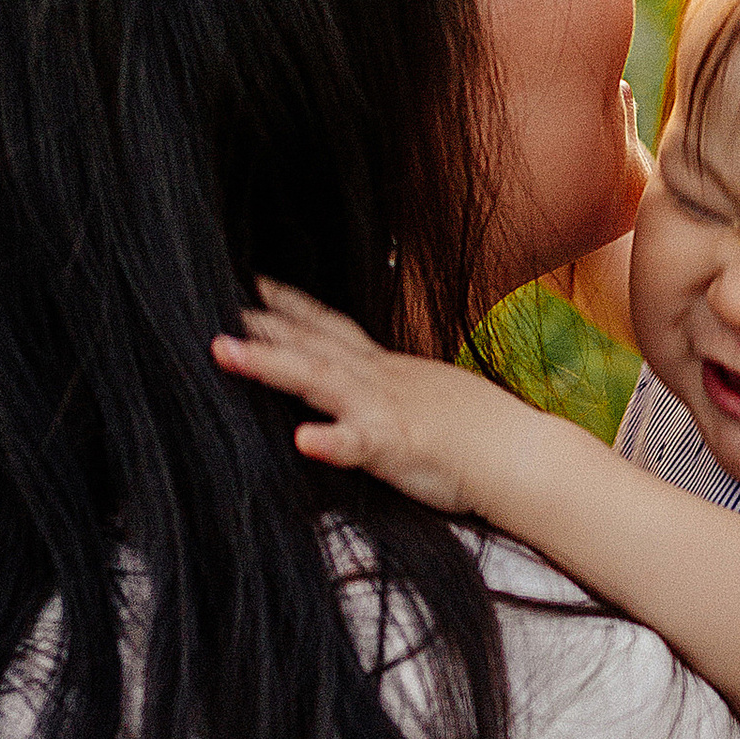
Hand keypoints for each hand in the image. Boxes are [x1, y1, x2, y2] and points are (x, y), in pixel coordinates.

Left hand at [213, 280, 507, 508]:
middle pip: (310, 342)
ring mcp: (385, 409)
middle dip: (261, 323)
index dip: (289, 306)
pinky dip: (330, 440)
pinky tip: (302, 440)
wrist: (526, 454)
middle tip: (213, 303)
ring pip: (318, 379)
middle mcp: (378, 379)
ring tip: (225, 353)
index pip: (329, 328)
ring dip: (271, 364)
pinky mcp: (399, 447)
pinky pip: (361, 444)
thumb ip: (390, 387)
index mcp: (385, 369)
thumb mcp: (427, 394)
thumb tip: (361, 386)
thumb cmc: (480, 433)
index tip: (252, 284)